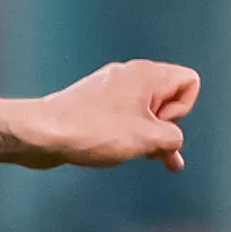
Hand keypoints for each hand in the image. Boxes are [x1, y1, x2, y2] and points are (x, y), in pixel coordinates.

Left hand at [23, 61, 198, 171]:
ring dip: (147, 135)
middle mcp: (130, 75)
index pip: (189, 81)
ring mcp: (109, 88)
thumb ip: (173, 139)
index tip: (159, 124)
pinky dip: (126, 134)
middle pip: (168, 97)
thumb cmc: (94, 131)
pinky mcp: (92, 104)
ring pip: (143, 111)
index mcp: (147, 74)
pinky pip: (121, 116)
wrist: (41, 133)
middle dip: (164, 126)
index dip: (182, 109)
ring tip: (141, 157)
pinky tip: (120, 152)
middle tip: (148, 146)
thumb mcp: (147, 139)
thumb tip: (172, 142)